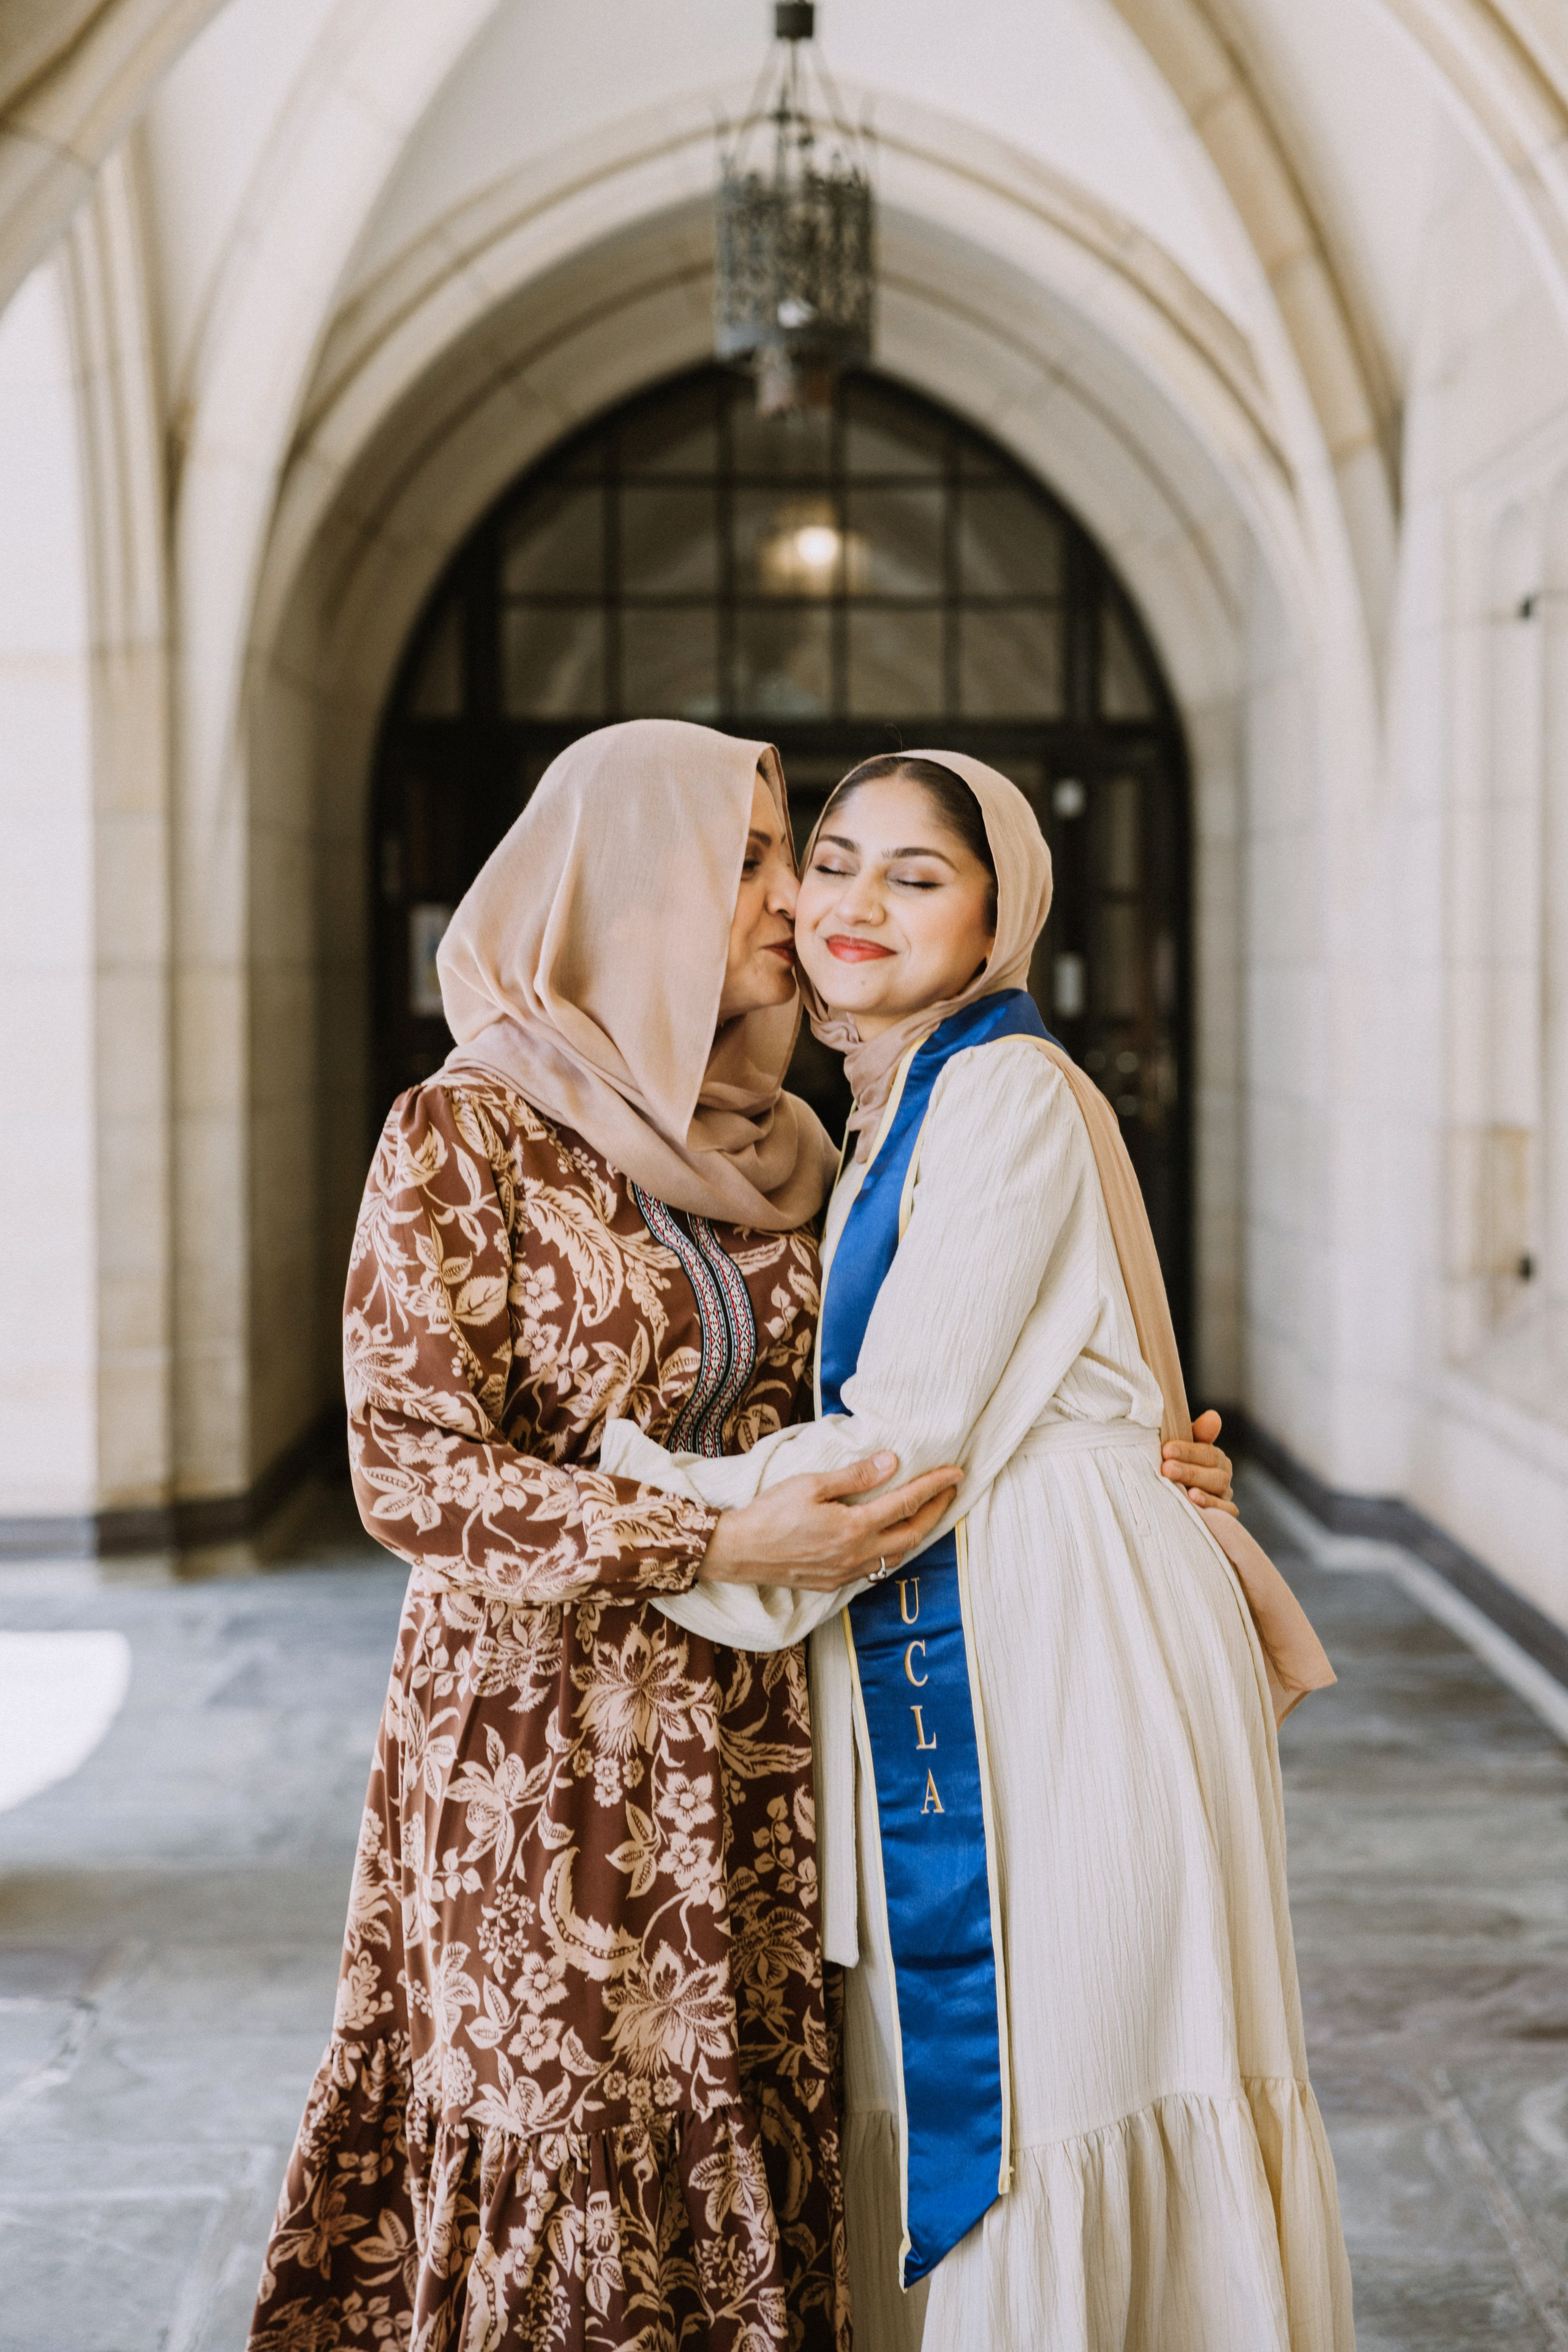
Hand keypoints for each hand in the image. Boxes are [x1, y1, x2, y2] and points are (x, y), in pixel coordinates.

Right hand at [701, 1452, 962, 1590]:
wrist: (739, 1552)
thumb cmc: (770, 1512)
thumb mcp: (811, 1484)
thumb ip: (854, 1476)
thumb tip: (891, 1462)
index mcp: (854, 1527)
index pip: (907, 1504)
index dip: (935, 1487)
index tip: (956, 1473)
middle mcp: (857, 1554)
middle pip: (912, 1535)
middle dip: (936, 1512)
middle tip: (950, 1492)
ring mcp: (847, 1573)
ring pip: (896, 1556)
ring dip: (916, 1535)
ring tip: (926, 1514)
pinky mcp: (834, 1583)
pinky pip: (875, 1570)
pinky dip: (892, 1552)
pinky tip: (890, 1541)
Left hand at [1161, 1408, 1237, 1515]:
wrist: (1166, 1496)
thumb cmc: (1173, 1465)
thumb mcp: (1179, 1447)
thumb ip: (1196, 1433)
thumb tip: (1213, 1417)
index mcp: (1215, 1458)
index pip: (1208, 1452)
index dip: (1188, 1451)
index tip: (1167, 1450)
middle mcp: (1223, 1476)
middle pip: (1215, 1474)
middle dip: (1190, 1471)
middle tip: (1167, 1469)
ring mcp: (1224, 1497)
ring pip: (1220, 1491)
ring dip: (1201, 1490)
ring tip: (1183, 1490)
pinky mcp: (1224, 1517)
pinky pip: (1225, 1513)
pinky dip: (1212, 1507)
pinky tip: (1195, 1503)